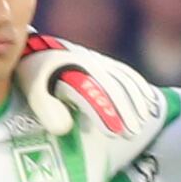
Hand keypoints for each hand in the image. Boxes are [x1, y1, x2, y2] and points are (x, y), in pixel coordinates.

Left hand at [12, 32, 153, 141]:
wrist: (33, 47)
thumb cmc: (32, 72)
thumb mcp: (32, 89)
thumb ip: (46, 109)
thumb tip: (64, 129)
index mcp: (70, 67)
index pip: (92, 93)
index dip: (104, 113)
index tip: (114, 134)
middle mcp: (88, 62)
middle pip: (113, 87)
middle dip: (124, 111)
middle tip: (131, 134)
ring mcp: (98, 60)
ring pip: (123, 80)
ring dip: (134, 102)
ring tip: (139, 125)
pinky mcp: (103, 62)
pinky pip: (126, 73)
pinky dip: (139, 88)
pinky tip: (148, 102)